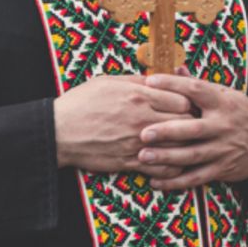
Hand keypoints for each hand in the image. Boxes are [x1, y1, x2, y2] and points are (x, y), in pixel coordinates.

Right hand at [53, 74, 194, 174]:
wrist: (57, 132)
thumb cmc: (80, 104)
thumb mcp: (108, 82)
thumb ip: (136, 81)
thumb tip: (158, 79)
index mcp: (139, 95)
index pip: (183, 100)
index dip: (188, 103)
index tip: (185, 106)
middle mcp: (142, 119)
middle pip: (186, 123)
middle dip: (190, 123)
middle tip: (188, 125)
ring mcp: (137, 142)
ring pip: (178, 147)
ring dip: (184, 145)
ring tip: (184, 143)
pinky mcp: (129, 162)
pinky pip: (161, 168)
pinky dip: (171, 168)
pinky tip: (171, 163)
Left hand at [133, 72, 247, 189]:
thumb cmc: (239, 115)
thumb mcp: (226, 95)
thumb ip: (200, 86)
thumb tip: (176, 68)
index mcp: (223, 103)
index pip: (197, 90)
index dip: (174, 85)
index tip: (150, 82)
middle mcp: (224, 126)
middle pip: (194, 129)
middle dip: (168, 132)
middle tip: (144, 133)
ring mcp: (223, 149)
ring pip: (193, 155)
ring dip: (167, 157)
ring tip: (143, 157)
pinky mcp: (222, 169)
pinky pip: (196, 178)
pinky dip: (176, 181)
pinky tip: (156, 181)